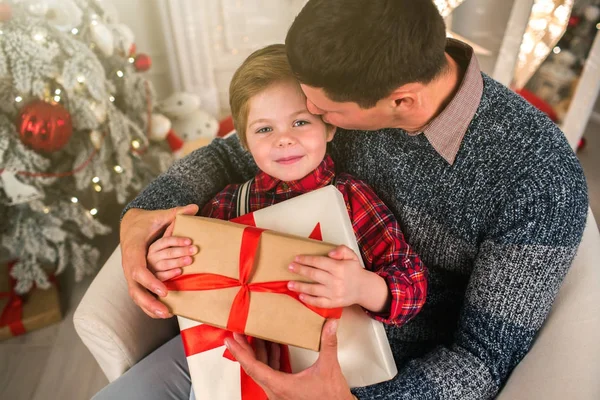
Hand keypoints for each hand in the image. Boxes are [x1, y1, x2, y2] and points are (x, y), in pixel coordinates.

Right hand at [120, 204, 197, 318]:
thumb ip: (176, 213)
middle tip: (166, 311)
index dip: (151, 282)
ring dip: (150, 307)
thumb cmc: (146, 222)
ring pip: (136, 295)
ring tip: (166, 315)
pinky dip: (149, 306)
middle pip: (135, 288)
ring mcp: (130, 274)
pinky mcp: (134, 278)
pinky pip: (139, 295)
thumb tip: (194, 207)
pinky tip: (162, 314)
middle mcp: (129, 265)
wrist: (129, 225)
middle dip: (149, 301)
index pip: (139, 270)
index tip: (164, 291)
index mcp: (133, 251)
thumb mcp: (158, 216)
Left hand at [225, 319, 353, 399]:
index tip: (230, 340)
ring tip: (253, 333)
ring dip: (258, 351)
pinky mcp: (285, 389)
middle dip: (244, 348)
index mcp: (280, 385)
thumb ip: (328, 344)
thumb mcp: (329, 368)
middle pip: (253, 367)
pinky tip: (273, 345)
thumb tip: (330, 325)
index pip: (253, 367)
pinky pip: (272, 371)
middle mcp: (275, 390)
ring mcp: (279, 390)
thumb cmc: (330, 397)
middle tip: (237, 332)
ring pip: (262, 369)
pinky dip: (270, 357)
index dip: (240, 352)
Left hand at [289, 245, 390, 312]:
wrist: (364, 289)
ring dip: (300, 286)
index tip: (297, 258)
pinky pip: (319, 302)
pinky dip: (308, 300)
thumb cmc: (354, 271)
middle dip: (300, 270)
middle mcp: (336, 281)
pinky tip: (300, 296)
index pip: (319, 262)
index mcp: (339, 268)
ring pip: (313, 289)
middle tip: (290, 267)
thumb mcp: (351, 256)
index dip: (306, 259)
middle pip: (314, 274)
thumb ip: (342, 250)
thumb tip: (330, 253)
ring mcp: (334, 293)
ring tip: (289, 284)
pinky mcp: (334, 303)